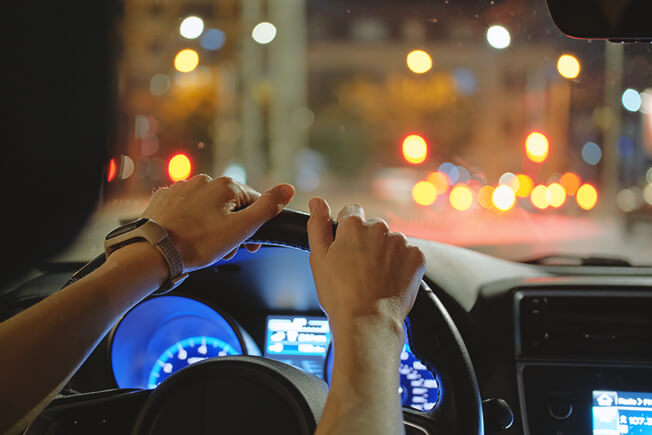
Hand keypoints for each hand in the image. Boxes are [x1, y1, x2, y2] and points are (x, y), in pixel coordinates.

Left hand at [140, 175, 294, 270]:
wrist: (153, 251)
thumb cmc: (197, 243)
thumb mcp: (241, 228)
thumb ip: (267, 208)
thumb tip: (288, 188)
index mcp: (225, 186)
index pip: (253, 202)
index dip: (256, 226)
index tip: (251, 246)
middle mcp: (203, 180)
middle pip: (230, 206)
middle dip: (233, 228)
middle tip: (227, 251)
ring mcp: (182, 188)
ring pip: (208, 208)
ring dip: (213, 226)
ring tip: (206, 249)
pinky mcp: (165, 199)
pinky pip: (186, 210)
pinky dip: (191, 223)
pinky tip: (188, 239)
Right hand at [307, 198, 424, 334]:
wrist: (368, 322)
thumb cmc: (339, 294)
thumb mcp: (318, 258)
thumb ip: (318, 225)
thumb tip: (317, 202)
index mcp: (354, 226)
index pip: (351, 212)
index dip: (347, 231)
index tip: (346, 250)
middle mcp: (379, 228)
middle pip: (373, 227)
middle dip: (367, 242)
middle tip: (359, 269)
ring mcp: (400, 242)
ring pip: (391, 241)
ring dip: (385, 253)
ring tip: (375, 278)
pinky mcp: (417, 257)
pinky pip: (409, 254)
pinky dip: (402, 265)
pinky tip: (390, 280)